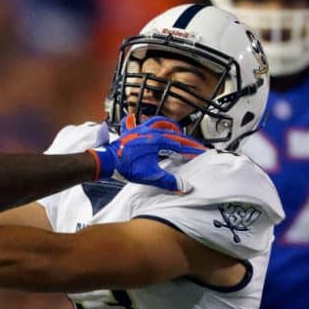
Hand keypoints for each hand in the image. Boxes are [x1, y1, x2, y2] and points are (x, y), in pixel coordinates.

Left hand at [89, 116, 205, 191]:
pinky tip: (143, 121)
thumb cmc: (126, 166)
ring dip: (169, 125)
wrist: (106, 161)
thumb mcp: (150, 176)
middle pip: (173, 134)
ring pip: (159, 122)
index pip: (180, 146)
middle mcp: (150, 132)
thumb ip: (168, 181)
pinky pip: (138, 122)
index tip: (201, 153)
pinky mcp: (130, 132)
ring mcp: (140, 130)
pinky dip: (144, 121)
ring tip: (176, 129)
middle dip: (186, 140)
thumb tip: (184, 186)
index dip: (192, 150)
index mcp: (157, 141)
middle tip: (194, 145)